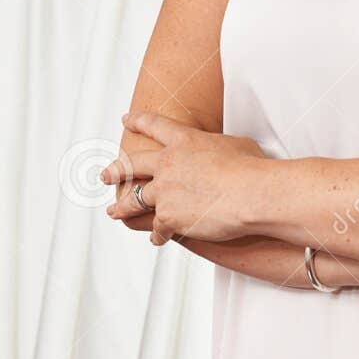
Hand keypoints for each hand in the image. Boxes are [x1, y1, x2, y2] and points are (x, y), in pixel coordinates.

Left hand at [101, 112, 266, 245]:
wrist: (250, 194)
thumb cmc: (252, 168)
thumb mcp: (236, 144)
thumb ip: (219, 147)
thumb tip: (226, 151)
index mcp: (184, 140)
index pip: (155, 125)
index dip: (138, 121)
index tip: (126, 120)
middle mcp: (167, 163)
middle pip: (132, 164)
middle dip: (115, 170)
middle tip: (105, 175)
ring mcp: (164, 190)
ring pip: (134, 200)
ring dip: (122, 208)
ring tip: (114, 212)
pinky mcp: (168, 216)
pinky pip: (157, 228)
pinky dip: (158, 235)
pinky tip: (157, 239)